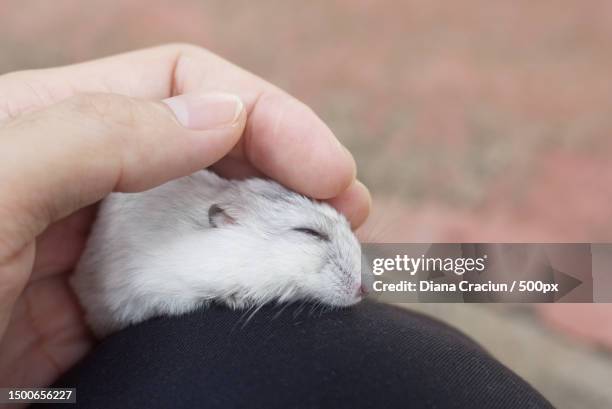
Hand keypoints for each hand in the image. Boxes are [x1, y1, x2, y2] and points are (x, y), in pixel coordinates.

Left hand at [0, 44, 370, 386]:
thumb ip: (98, 138)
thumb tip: (220, 112)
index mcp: (44, 125)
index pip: (179, 84)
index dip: (264, 114)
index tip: (327, 171)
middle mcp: (75, 179)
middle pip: (207, 151)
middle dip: (286, 172)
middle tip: (347, 214)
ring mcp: (92, 252)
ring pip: (205, 221)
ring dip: (270, 234)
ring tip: (327, 256)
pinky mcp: (100, 319)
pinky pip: (185, 290)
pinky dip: (234, 291)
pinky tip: (269, 299)